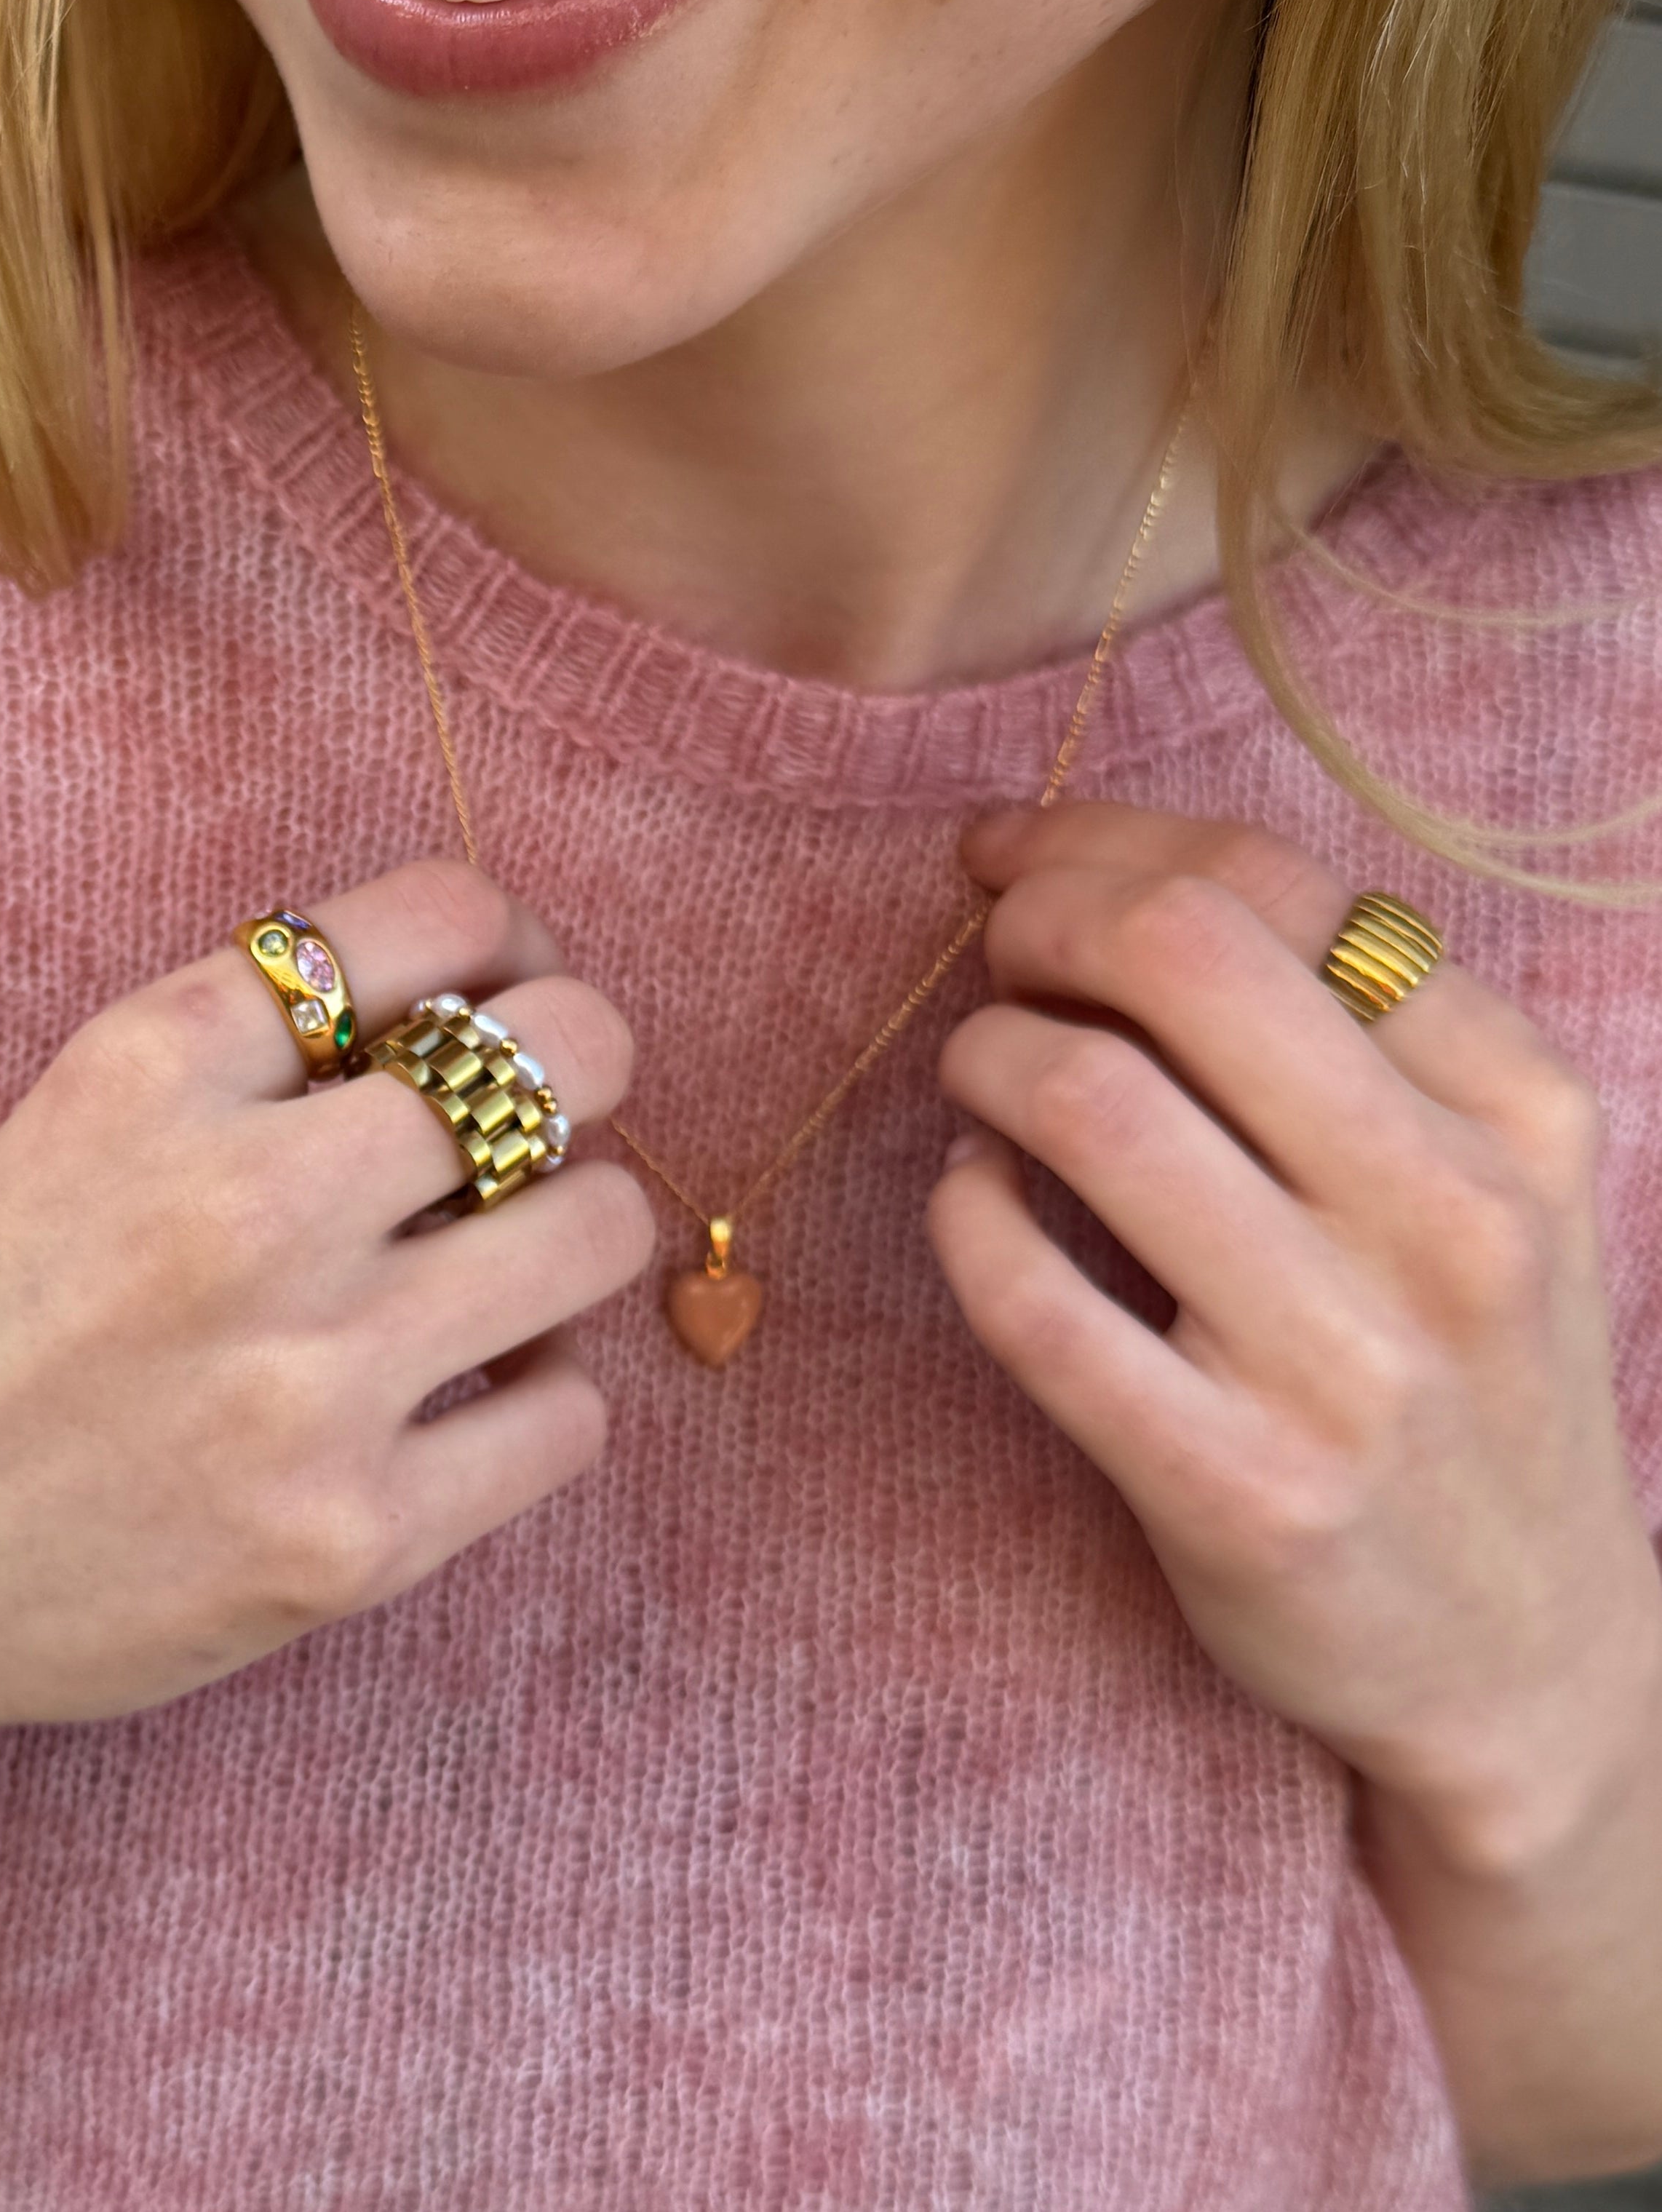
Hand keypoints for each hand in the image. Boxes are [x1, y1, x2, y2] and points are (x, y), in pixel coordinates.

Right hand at [0, 859, 654, 1789]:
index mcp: (160, 1061)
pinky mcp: (353, 1540)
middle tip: (532, 1126)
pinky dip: (536, 1397)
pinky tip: (457, 1397)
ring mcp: (308, 1379)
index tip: (499, 990)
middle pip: (563, 1055)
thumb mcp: (82, 1115)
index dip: (509, 943)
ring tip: (498, 1266)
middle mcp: (245, 1201)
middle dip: (579, 1071)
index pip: (444, 915)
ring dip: (571, 1233)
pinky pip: (571, 1417)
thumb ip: (259, 1050)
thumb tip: (491, 1004)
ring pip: (597, 1231)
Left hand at [932, 800, 1661, 1877]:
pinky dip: (965, 1217)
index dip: (1102, 837)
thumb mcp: (1476, 1176)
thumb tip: (1092, 866)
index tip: (1020, 857)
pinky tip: (976, 1200)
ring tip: (980, 1075)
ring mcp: (1350, 1367)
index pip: (1272, 883)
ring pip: (1089, 1102)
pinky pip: (1035, 1302)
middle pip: (1178, 951)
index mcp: (1519, 1112)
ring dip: (984, 1054)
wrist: (1534, 1662)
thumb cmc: (1460, 1368)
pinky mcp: (1241, 1492)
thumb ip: (1335, 1024)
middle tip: (993, 956)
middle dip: (1038, 919)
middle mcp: (1454, 1222)